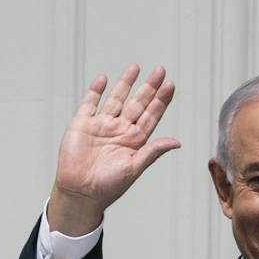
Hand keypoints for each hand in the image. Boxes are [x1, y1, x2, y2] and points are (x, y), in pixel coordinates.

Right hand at [47, 63, 180, 237]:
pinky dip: (96, 90)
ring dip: (125, 83)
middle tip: (160, 70)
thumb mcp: (135, 167)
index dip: (161, 100)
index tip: (171, 85)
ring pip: (116, 99)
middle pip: (138, 103)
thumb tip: (177, 142)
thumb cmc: (110, 185)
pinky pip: (90, 103)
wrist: (81, 191)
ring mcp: (102, 125)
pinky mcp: (82, 124)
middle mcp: (121, 130)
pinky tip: (104, 78)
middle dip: (149, 87)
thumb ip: (153, 151)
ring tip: (135, 67)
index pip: (152, 115)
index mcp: (136, 140)